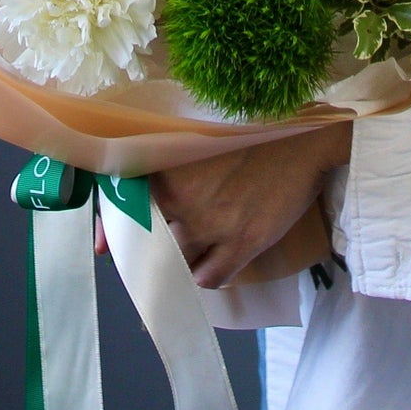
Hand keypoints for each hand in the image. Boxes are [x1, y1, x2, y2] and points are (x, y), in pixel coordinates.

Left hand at [95, 123, 351, 288]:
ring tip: (189, 256)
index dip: (111, 229)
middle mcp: (183, 199)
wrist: (305, 139)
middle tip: (152, 255)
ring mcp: (213, 224)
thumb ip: (165, 162)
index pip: (123, 206)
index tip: (105, 245)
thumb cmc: (250, 131)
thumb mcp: (201, 137)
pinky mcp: (243, 244)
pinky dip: (204, 276)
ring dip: (178, 265)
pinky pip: (208, 278)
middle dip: (146, 253)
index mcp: (168, 168)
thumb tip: (133, 188)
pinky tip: (211, 263)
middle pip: (147, 242)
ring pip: (176, 263)